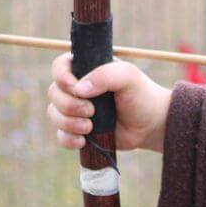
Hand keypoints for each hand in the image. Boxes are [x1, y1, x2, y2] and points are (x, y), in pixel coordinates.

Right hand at [48, 52, 172, 154]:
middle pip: (53, 93)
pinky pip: (61, 136)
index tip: (75, 87)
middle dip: (69, 105)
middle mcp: (77, 88)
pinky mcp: (79, 131)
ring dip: (68, 123)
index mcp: (86, 69)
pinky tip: (83, 140)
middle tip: (92, 111)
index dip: (61, 77)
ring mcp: (76, 111)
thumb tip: (78, 89)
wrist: (151, 125)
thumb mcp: (128, 77)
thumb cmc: (141, 95)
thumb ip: (105, 75)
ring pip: (53, 115)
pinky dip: (68, 139)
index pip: (58, 67)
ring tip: (90, 127)